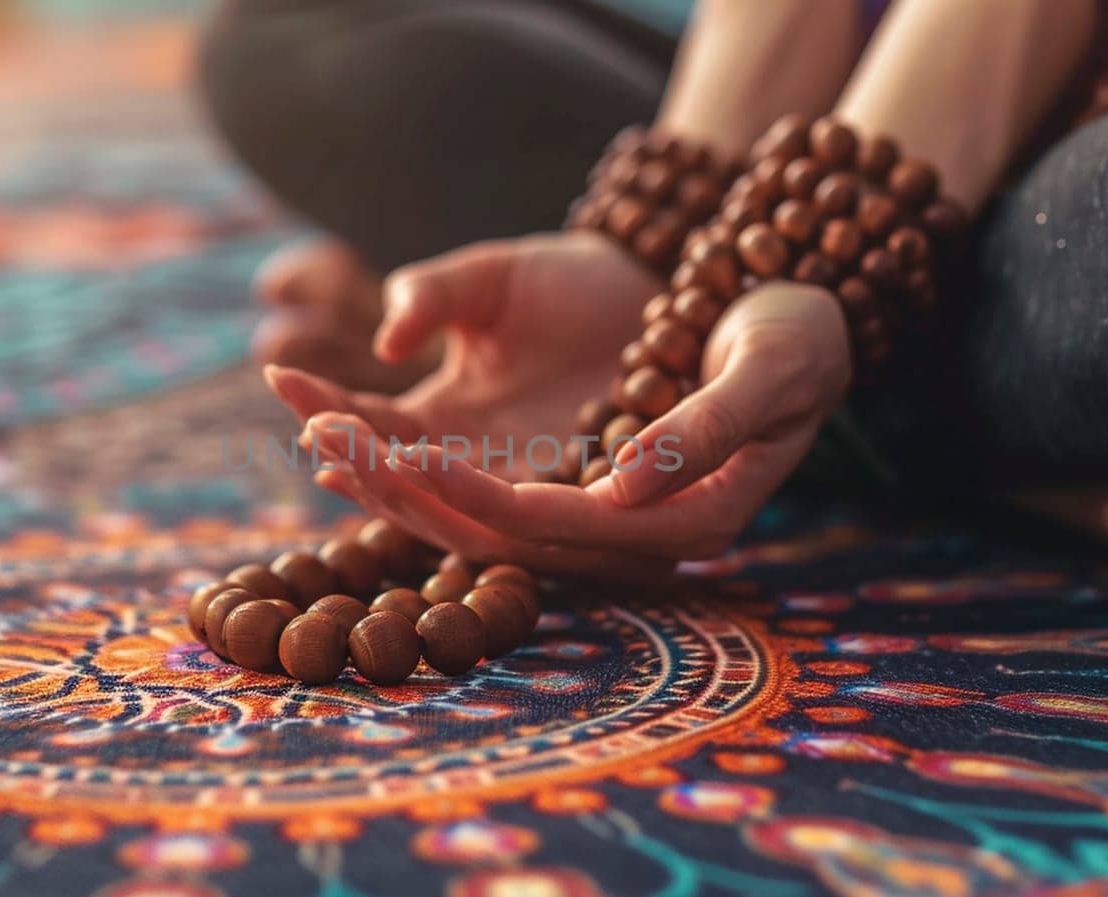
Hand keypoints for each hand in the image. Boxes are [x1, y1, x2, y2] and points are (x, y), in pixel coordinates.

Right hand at [267, 230, 659, 481]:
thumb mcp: (484, 279)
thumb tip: (388, 346)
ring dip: (404, 488)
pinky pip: (540, 512)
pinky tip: (449, 480)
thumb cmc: (565, 282)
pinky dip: (489, 502)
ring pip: (458, 512)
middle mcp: (482, 463)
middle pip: (405, 484)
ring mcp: (535, 482)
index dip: (330, 409)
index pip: (376, 431)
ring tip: (359, 456)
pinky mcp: (593, 491)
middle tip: (312, 425)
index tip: (283, 380)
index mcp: (448, 420)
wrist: (655, 286)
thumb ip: (430, 295)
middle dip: (355, 456)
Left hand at [302, 281, 851, 574]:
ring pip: (469, 509)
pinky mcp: (566, 475)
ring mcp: (592, 507)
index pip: (555, 523)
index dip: (475, 494)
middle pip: (490, 527)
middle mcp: (627, 531)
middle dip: (399, 485)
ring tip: (309, 421)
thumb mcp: (772, 366)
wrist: (798, 319)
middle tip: (318, 431)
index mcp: (682, 520)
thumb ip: (708, 425)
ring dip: (388, 472)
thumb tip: (627, 486)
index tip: (404, 453)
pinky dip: (410, 456)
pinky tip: (348, 425)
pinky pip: (473, 479)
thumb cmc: (796, 337)